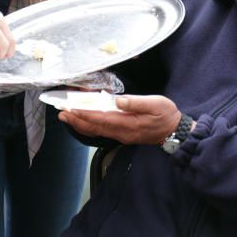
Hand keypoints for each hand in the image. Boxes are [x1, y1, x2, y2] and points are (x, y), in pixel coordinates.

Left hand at [59, 95, 181, 144]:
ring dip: (80, 124)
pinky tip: (83, 122)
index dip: (85, 114)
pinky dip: (89, 126)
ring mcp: (122, 135)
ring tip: (67, 117)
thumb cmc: (166, 115)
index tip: (71, 109)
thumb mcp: (155, 104)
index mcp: (128, 123)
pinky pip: (102, 132)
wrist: (175, 132)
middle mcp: (122, 132)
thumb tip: (118, 101)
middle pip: (94, 127)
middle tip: (61, 113)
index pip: (101, 118)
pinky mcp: (123, 135)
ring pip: (96, 131)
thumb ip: (136, 102)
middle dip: (77, 120)